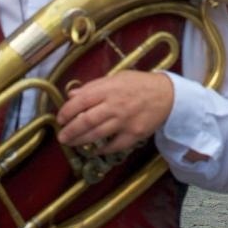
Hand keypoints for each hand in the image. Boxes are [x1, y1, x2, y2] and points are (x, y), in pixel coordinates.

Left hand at [56, 70, 174, 153]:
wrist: (167, 95)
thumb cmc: (140, 84)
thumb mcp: (117, 78)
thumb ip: (94, 86)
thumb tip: (71, 94)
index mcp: (110, 89)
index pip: (82, 100)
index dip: (67, 111)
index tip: (60, 118)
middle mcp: (115, 105)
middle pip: (86, 120)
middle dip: (70, 131)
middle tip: (61, 136)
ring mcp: (124, 121)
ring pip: (96, 135)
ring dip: (80, 141)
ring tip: (71, 143)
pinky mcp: (133, 135)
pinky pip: (113, 146)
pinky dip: (101, 149)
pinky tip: (93, 149)